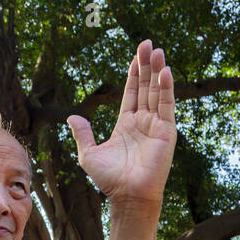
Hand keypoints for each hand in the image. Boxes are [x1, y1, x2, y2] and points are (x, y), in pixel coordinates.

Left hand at [66, 39, 175, 206]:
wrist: (127, 196)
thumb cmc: (109, 180)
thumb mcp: (89, 154)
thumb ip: (82, 134)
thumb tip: (72, 116)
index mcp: (126, 124)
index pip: (132, 92)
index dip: (134, 73)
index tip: (136, 54)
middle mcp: (143, 122)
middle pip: (145, 87)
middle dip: (146, 65)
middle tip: (147, 43)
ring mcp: (156, 126)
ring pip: (157, 92)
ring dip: (157, 71)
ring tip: (156, 50)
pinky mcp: (166, 132)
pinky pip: (167, 106)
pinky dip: (166, 88)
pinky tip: (165, 71)